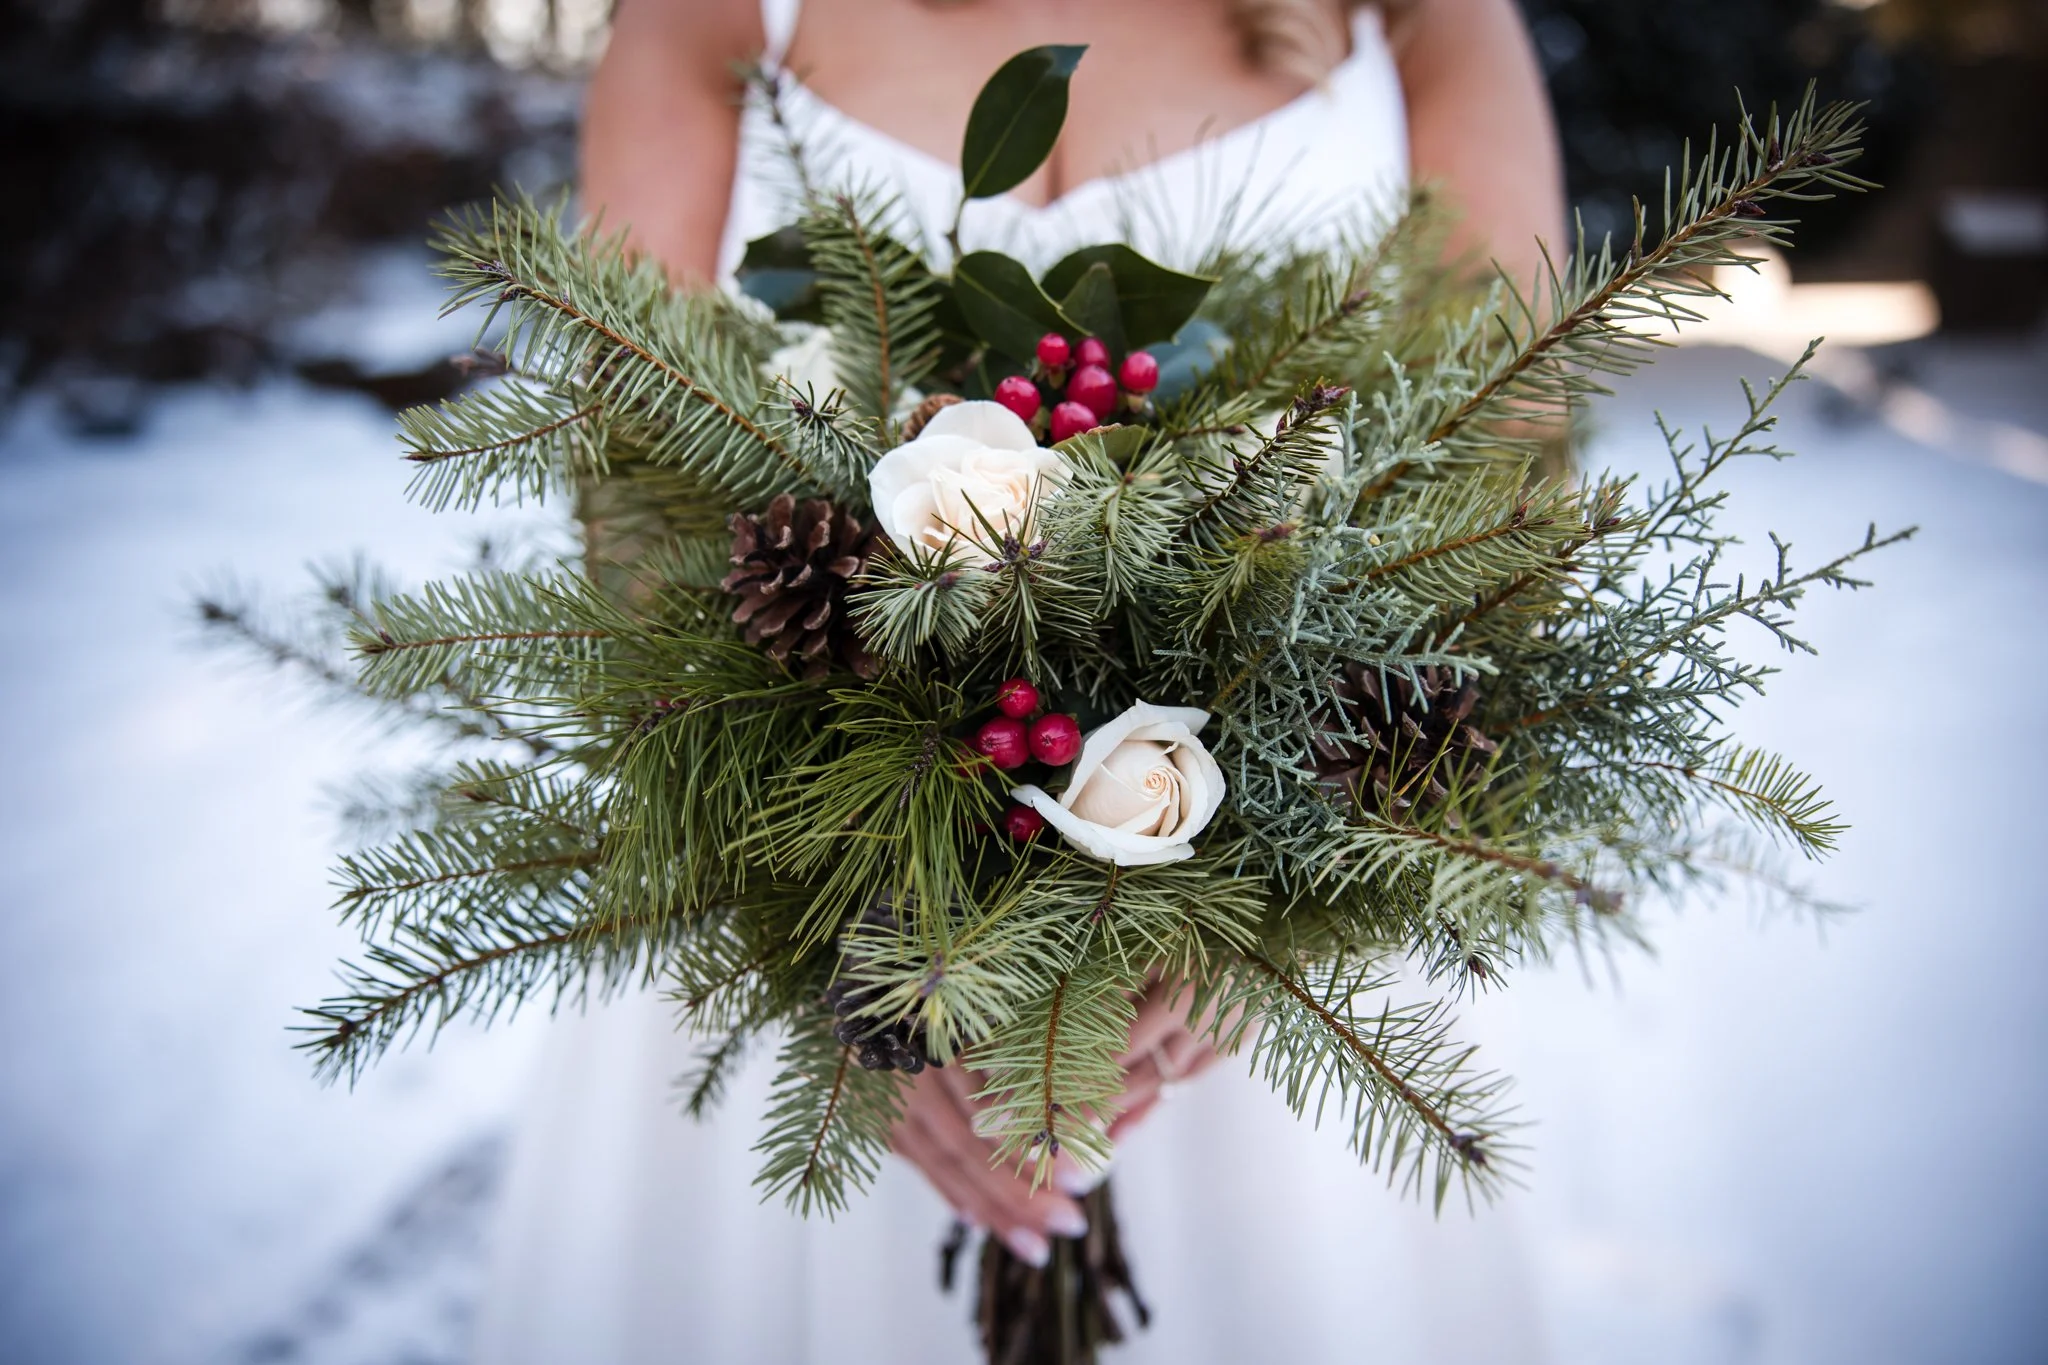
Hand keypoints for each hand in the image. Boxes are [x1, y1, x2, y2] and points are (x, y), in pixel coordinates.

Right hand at [888, 978, 1222, 1266]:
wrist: (864, 979)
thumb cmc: (944, 982)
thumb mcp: (986, 999)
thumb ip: (1025, 1041)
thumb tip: (1088, 1094)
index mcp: (947, 1035)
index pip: (998, 1107)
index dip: (1040, 1146)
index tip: (1084, 1178)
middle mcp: (914, 1069)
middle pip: (974, 1145)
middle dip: (1022, 1193)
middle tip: (1070, 1224)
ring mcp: (890, 1097)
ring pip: (948, 1163)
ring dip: (992, 1208)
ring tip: (1033, 1246)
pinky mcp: (878, 1114)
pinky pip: (919, 1162)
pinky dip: (950, 1192)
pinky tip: (978, 1221)